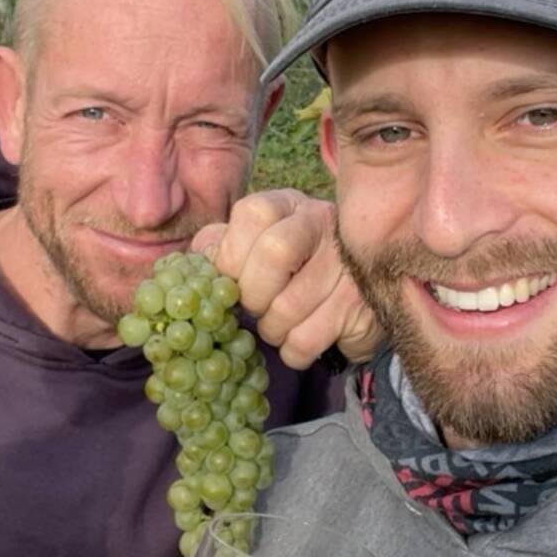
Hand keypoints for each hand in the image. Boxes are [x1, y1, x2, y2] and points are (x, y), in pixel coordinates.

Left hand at [193, 189, 380, 368]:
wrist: (359, 294)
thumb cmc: (293, 268)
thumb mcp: (256, 245)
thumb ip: (223, 245)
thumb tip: (196, 263)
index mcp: (289, 205)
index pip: (253, 213)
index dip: (233, 254)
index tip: (232, 280)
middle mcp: (323, 223)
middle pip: (275, 253)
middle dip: (253, 295)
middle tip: (256, 308)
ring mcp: (347, 263)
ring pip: (288, 307)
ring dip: (272, 329)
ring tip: (280, 325)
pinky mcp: (360, 305)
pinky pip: (306, 340)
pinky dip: (292, 352)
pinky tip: (301, 340)